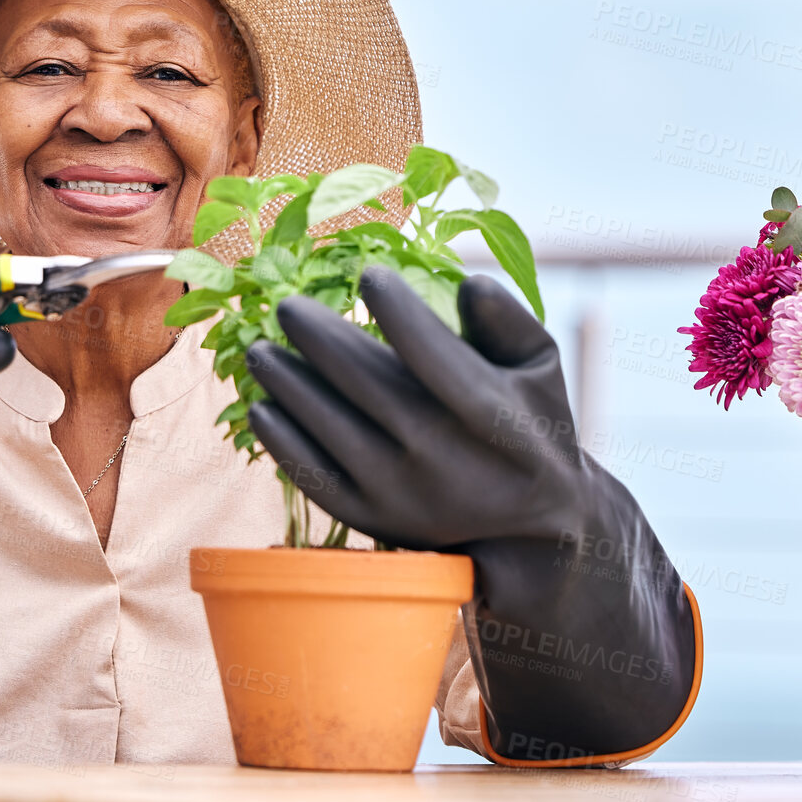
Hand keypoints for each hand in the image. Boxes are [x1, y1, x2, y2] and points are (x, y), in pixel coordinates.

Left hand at [246, 267, 590, 551]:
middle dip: (320, 340)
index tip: (370, 274)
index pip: (434, 354)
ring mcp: (403, 492)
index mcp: (489, 414)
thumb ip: (509, 320)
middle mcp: (442, 456)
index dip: (399, 310)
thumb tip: (468, 284)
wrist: (530, 527)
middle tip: (287, 306)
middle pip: (367, 385)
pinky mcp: (374, 519)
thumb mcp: (540, 369)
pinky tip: (261, 407)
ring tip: (260, 350)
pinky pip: (316, 475)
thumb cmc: (530, 426)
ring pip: (330, 428)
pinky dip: (282, 441)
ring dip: (288, 385)